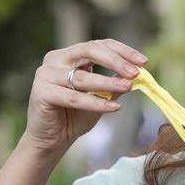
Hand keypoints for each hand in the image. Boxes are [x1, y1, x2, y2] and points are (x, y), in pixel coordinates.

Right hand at [23, 39, 147, 155]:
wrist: (53, 139)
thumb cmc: (76, 116)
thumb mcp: (101, 97)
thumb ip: (114, 84)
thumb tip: (136, 75)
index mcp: (69, 55)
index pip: (98, 45)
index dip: (122, 51)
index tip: (143, 62)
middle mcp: (55, 59)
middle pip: (89, 51)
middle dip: (116, 61)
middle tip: (135, 73)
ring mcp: (45, 74)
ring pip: (82, 77)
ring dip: (108, 83)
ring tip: (128, 87)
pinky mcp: (41, 93)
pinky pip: (74, 97)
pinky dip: (96, 102)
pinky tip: (115, 107)